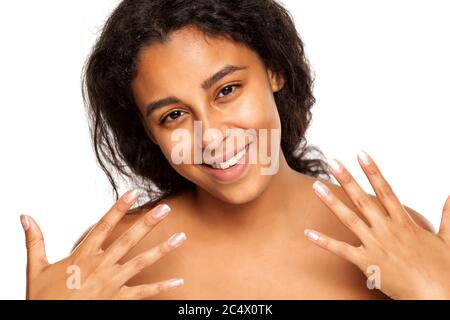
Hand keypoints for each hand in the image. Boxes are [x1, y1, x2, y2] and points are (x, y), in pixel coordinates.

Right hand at [21, 189, 186, 298]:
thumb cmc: (44, 299)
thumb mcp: (35, 268)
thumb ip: (35, 241)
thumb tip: (25, 217)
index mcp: (82, 256)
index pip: (103, 226)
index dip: (118, 208)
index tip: (133, 192)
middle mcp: (100, 266)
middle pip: (128, 239)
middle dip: (148, 222)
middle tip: (166, 208)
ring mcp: (111, 283)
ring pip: (141, 262)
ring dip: (162, 249)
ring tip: (181, 237)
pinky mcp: (117, 300)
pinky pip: (142, 293)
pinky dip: (160, 287)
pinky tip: (177, 282)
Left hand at [304, 150, 449, 298]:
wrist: (438, 296)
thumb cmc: (444, 271)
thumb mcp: (448, 240)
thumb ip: (448, 216)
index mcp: (404, 222)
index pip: (385, 190)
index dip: (372, 171)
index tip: (361, 154)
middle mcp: (387, 230)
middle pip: (363, 199)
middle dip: (346, 179)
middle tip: (332, 162)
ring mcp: (375, 245)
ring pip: (349, 219)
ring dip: (331, 202)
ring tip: (316, 187)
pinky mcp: (367, 262)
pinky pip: (341, 250)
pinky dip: (324, 242)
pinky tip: (308, 233)